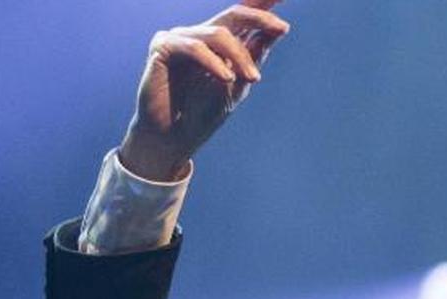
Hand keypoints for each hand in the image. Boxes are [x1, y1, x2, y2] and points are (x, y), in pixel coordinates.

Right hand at [119, 1, 290, 179]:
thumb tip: (278, 29)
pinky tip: (226, 78)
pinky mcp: (163, 46)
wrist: (175, 137)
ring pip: (219, 33)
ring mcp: (181, 38)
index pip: (243, 17)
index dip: (261, 4)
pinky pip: (195, 47)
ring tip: (253, 79)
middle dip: (260, 18)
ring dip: (240, 56)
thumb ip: (254, 56)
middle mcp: (200, 35)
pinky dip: (214, 62)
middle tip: (283, 29)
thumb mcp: (239, 83)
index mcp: (219, 44)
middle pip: (234, 14)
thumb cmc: (204, 112)